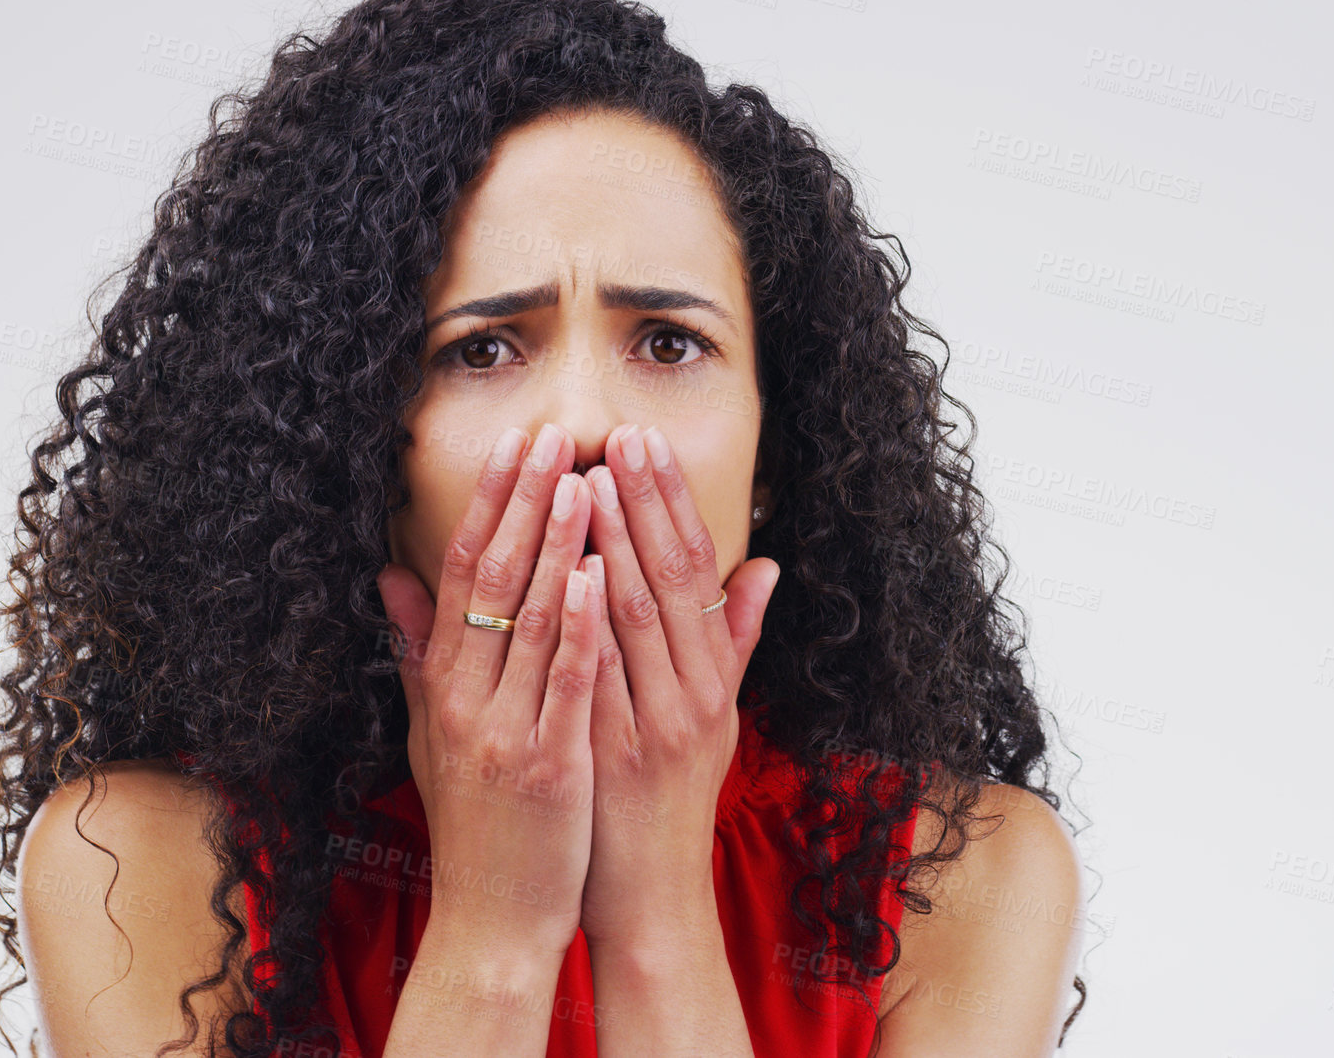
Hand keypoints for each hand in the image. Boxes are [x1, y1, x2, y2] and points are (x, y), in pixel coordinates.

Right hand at [376, 423, 604, 961]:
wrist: (490, 923)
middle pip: (494, 581)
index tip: (515, 443)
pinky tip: (593, 572)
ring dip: (556, 543)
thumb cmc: (473, 824)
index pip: (463, 573)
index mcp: (445, 685)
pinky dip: (575, 626)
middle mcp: (467, 699)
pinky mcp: (546, 767)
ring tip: (581, 476)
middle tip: (552, 434)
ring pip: (529, 620)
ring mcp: (504, 732)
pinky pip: (561, 684)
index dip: (490, 504)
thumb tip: (391, 577)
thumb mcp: (432, 732)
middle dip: (526, 502)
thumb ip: (418, 652)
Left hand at [578, 423, 780, 955]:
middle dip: (642, 503)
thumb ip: (734, 641)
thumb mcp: (717, 719)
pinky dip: (586, 624)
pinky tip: (567, 576)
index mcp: (711, 678)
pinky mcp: (615, 757)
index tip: (644, 443)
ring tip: (584, 480)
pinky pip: (599, 677)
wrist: (648, 897)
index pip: (694, 570)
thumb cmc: (671, 802)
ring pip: (637, 619)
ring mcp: (655, 725)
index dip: (670, 502)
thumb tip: (766, 566)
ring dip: (612, 544)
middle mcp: (692, 694)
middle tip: (617, 435)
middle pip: (670, 580)